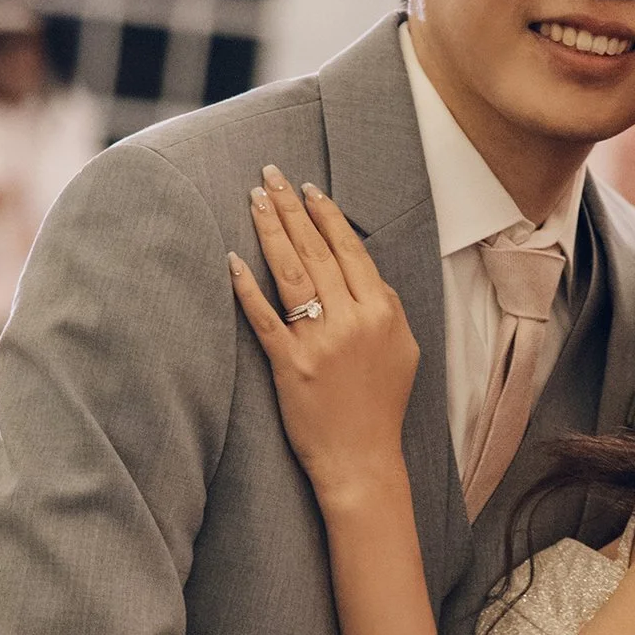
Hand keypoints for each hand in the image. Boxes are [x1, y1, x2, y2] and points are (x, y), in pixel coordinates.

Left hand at [230, 168, 420, 501]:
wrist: (363, 460)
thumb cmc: (381, 406)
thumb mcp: (402, 349)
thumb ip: (385, 306)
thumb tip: (361, 271)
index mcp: (382, 311)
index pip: (350, 249)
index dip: (326, 215)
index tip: (307, 189)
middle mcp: (352, 321)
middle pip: (317, 251)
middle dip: (292, 208)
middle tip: (271, 175)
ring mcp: (319, 343)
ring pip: (291, 273)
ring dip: (270, 230)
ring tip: (255, 198)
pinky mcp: (289, 366)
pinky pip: (264, 318)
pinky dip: (247, 288)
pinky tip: (232, 259)